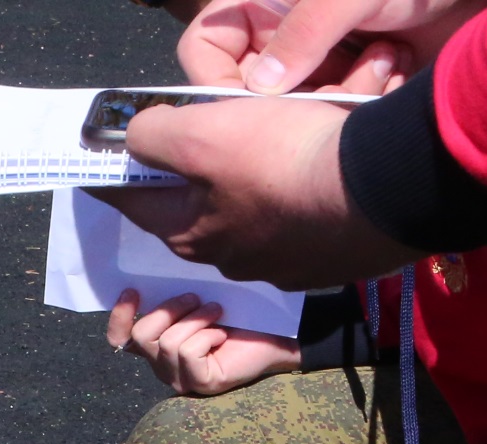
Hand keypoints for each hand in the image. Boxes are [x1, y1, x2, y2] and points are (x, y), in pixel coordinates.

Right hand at [108, 290, 300, 395]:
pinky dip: (208, 336)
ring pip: (168, 342)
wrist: (275, 337)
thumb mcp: (199, 303)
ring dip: (197, 319)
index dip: (119, 317)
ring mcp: (180, 378)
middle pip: (142, 335)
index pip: (120, 340)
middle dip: (169, 310)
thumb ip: (175, 300)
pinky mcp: (199, 383)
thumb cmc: (238, 318)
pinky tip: (223, 336)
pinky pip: (189, 352)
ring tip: (218, 314)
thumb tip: (156, 280)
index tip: (132, 291)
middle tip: (196, 298)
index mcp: (158, 345)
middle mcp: (162, 365)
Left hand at [115, 97, 414, 289]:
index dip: (115, 174)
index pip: (133, 200)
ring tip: (263, 158)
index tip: (103, 161)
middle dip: (187, 182)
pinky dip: (289, 207)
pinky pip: (293, 230)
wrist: (383, 191)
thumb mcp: (200, 135)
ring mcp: (279, 267)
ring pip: (245, 222)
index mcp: (189, 234)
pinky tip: (305, 186)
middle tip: (196, 143)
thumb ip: (153, 135)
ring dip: (244, 194)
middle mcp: (228, 260)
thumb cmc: (283, 161)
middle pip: (192, 213)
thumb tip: (133, 138)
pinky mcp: (323, 262)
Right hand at [177, 0, 481, 92]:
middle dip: (285, 99)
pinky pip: (332, 117)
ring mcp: (322, 60)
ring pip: (291, 110)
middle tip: (326, 90)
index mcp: (271, 1)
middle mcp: (288, 31)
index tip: (249, 102)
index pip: (207, 44)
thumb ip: (303, 33)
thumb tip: (261, 87)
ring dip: (329, 100)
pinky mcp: (355, 85)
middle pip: (248, 89)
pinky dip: (359, 106)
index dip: (217, 77)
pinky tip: (394, 78)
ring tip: (377, 71)